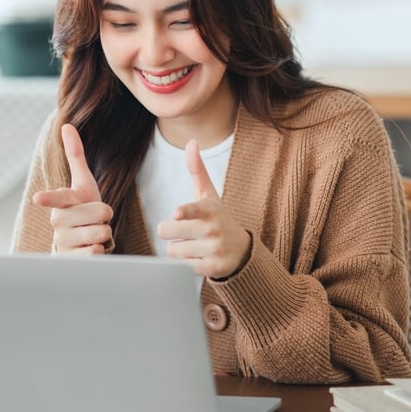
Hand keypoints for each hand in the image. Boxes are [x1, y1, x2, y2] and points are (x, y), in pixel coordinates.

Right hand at [32, 124, 113, 253]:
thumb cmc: (82, 209)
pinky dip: (99, 251)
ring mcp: (64, 243)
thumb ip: (75, 155)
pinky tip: (88, 250)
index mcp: (61, 203)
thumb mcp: (82, 184)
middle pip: (101, 213)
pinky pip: (96, 252)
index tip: (37, 197)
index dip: (49, 198)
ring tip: (91, 234)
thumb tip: (67, 126)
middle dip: (105, 216)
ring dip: (103, 234)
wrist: (77, 244)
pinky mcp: (71, 261)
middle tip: (94, 219)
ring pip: (102, 233)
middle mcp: (58, 223)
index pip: (57, 198)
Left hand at [157, 139, 251, 278]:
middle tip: (183, 231)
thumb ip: (197, 170)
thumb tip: (191, 142)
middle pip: (169, 231)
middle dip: (170, 232)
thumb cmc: (217, 218)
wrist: (242, 251)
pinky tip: (199, 258)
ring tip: (194, 245)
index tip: (176, 213)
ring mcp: (214, 250)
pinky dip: (186, 264)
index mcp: (210, 209)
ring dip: (178, 250)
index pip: (193, 210)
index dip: (183, 212)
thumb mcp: (209, 194)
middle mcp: (214, 229)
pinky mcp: (213, 269)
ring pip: (173, 251)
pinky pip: (183, 267)